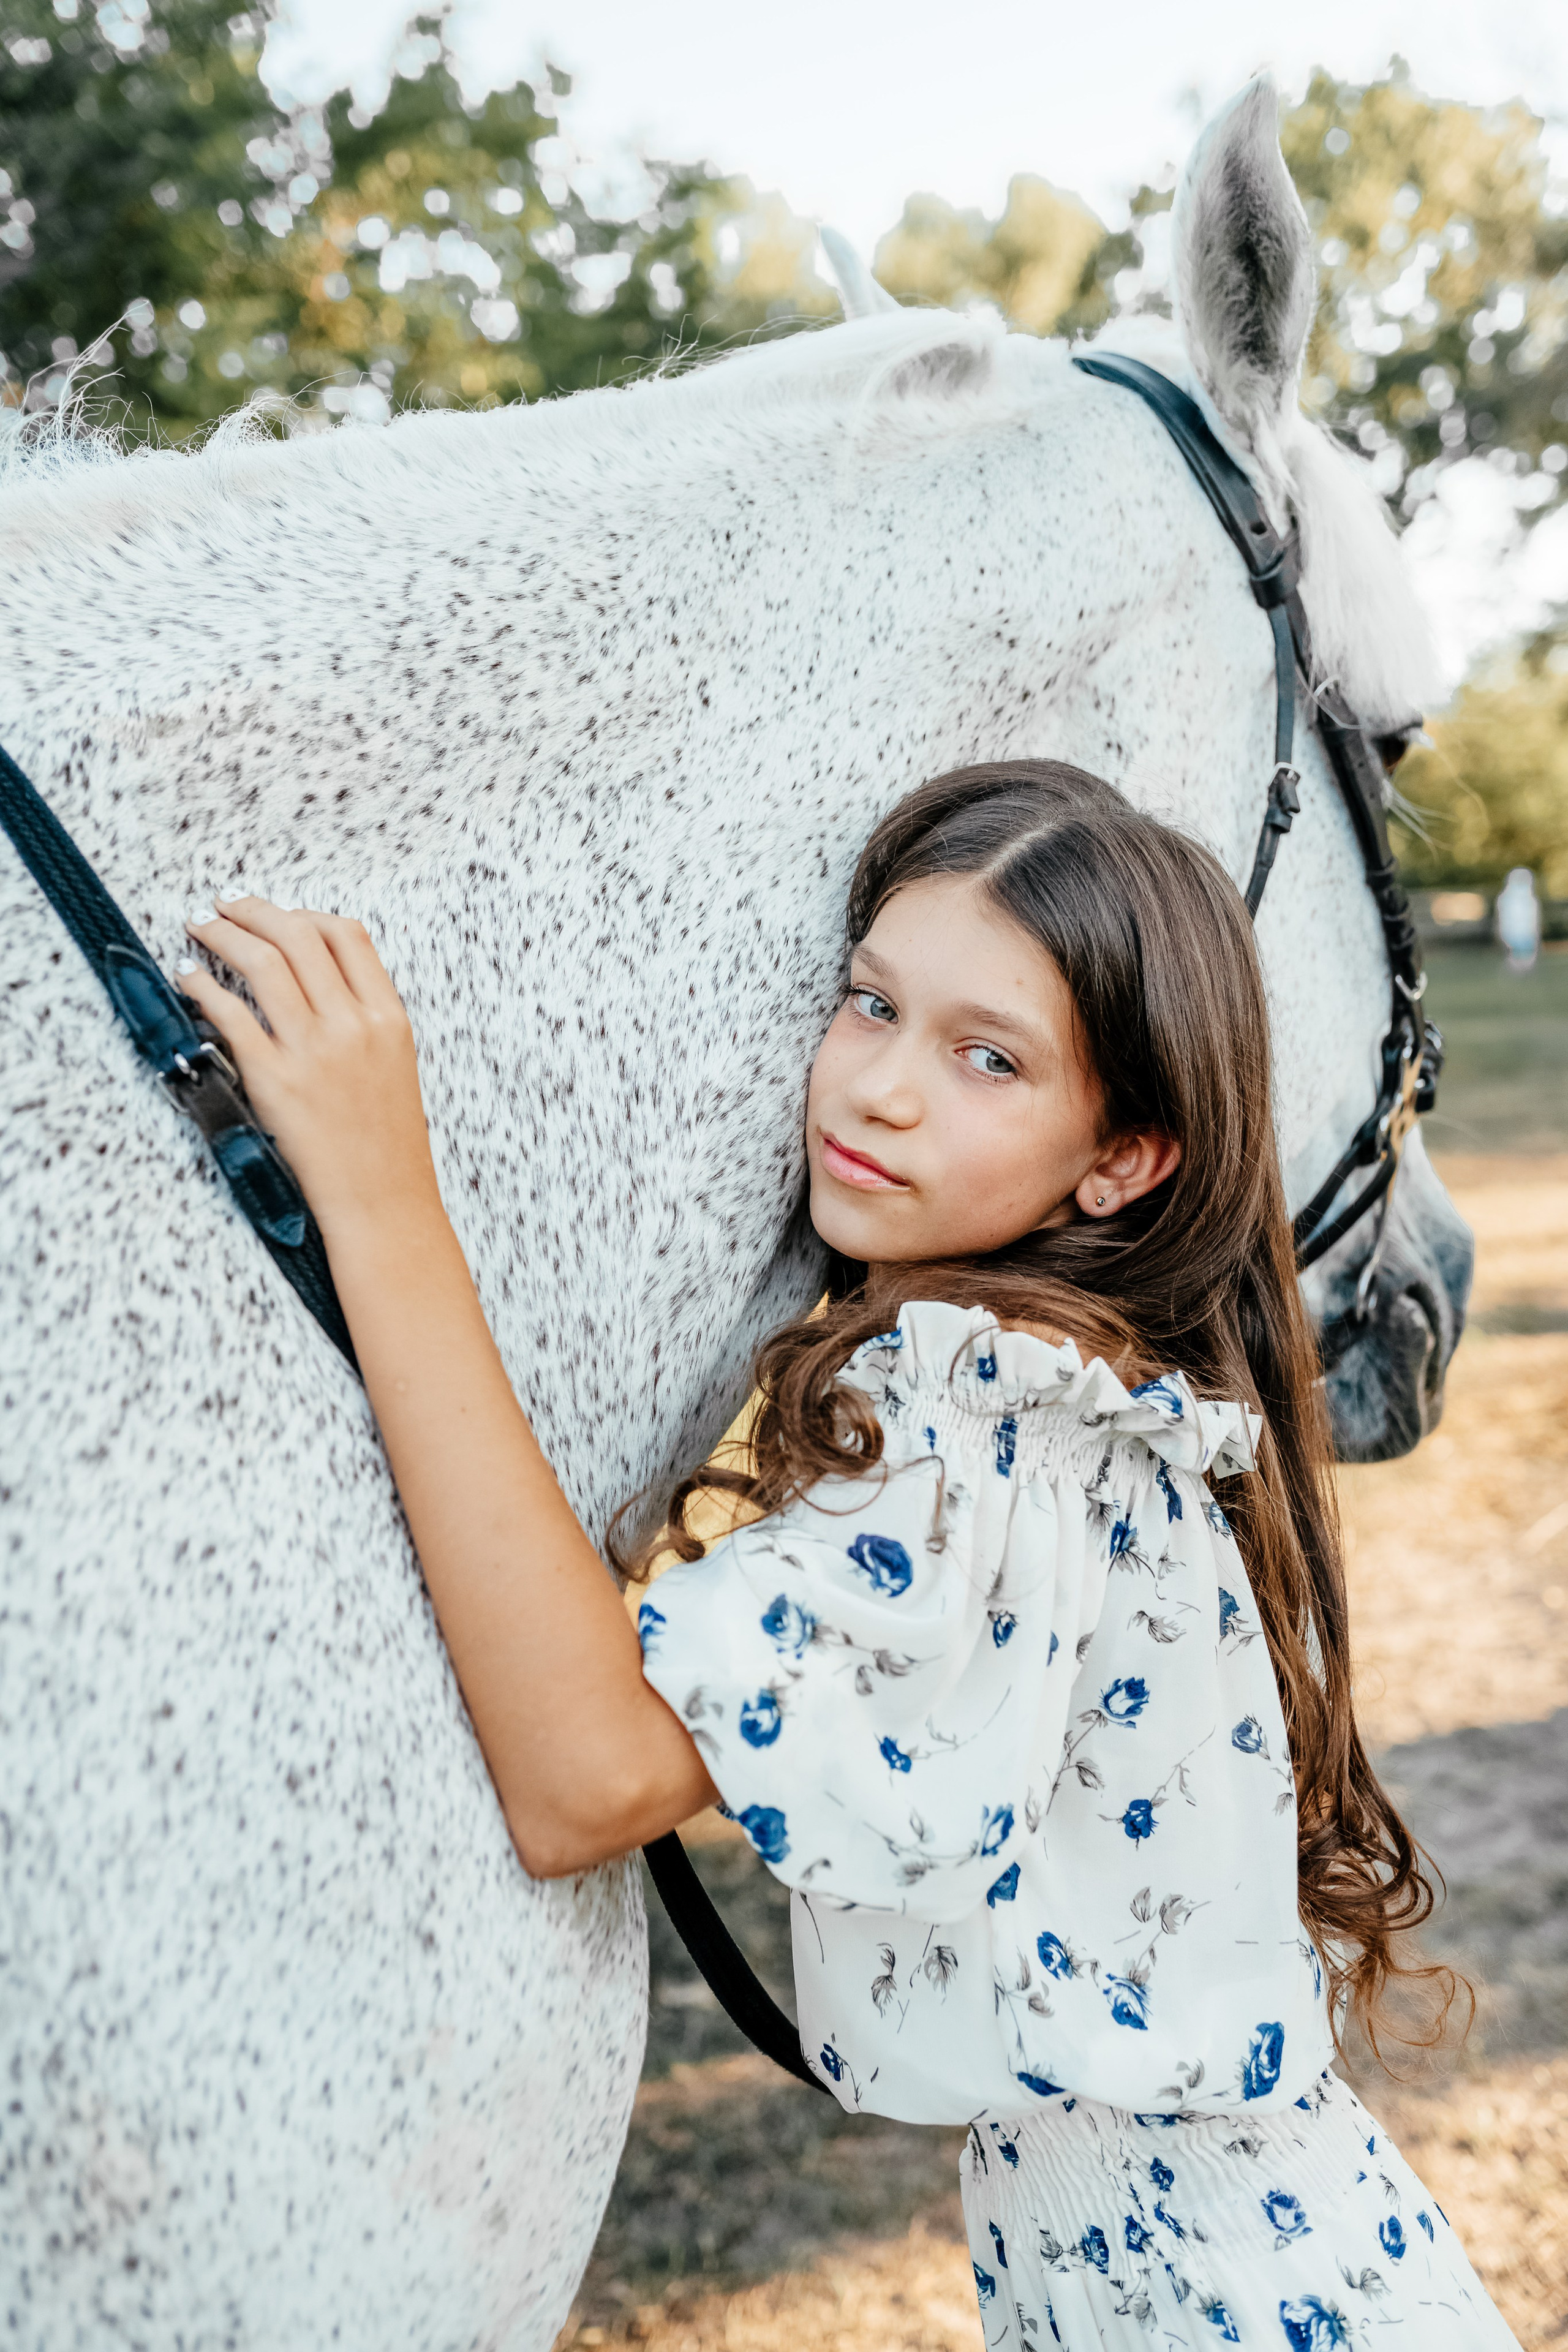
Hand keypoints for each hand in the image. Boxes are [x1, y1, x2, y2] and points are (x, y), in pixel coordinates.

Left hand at [179, 896, 440, 1238]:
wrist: (383, 1203)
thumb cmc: (387, 1144)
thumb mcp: (395, 1064)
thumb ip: (364, 1015)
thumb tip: (315, 973)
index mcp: (388, 1017)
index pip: (346, 935)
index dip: (304, 912)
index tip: (276, 911)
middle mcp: (352, 1025)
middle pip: (298, 936)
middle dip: (252, 910)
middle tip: (224, 905)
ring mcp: (313, 1052)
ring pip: (263, 962)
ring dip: (223, 934)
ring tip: (200, 927)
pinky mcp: (275, 1080)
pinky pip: (231, 1014)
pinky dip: (203, 986)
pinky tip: (188, 978)